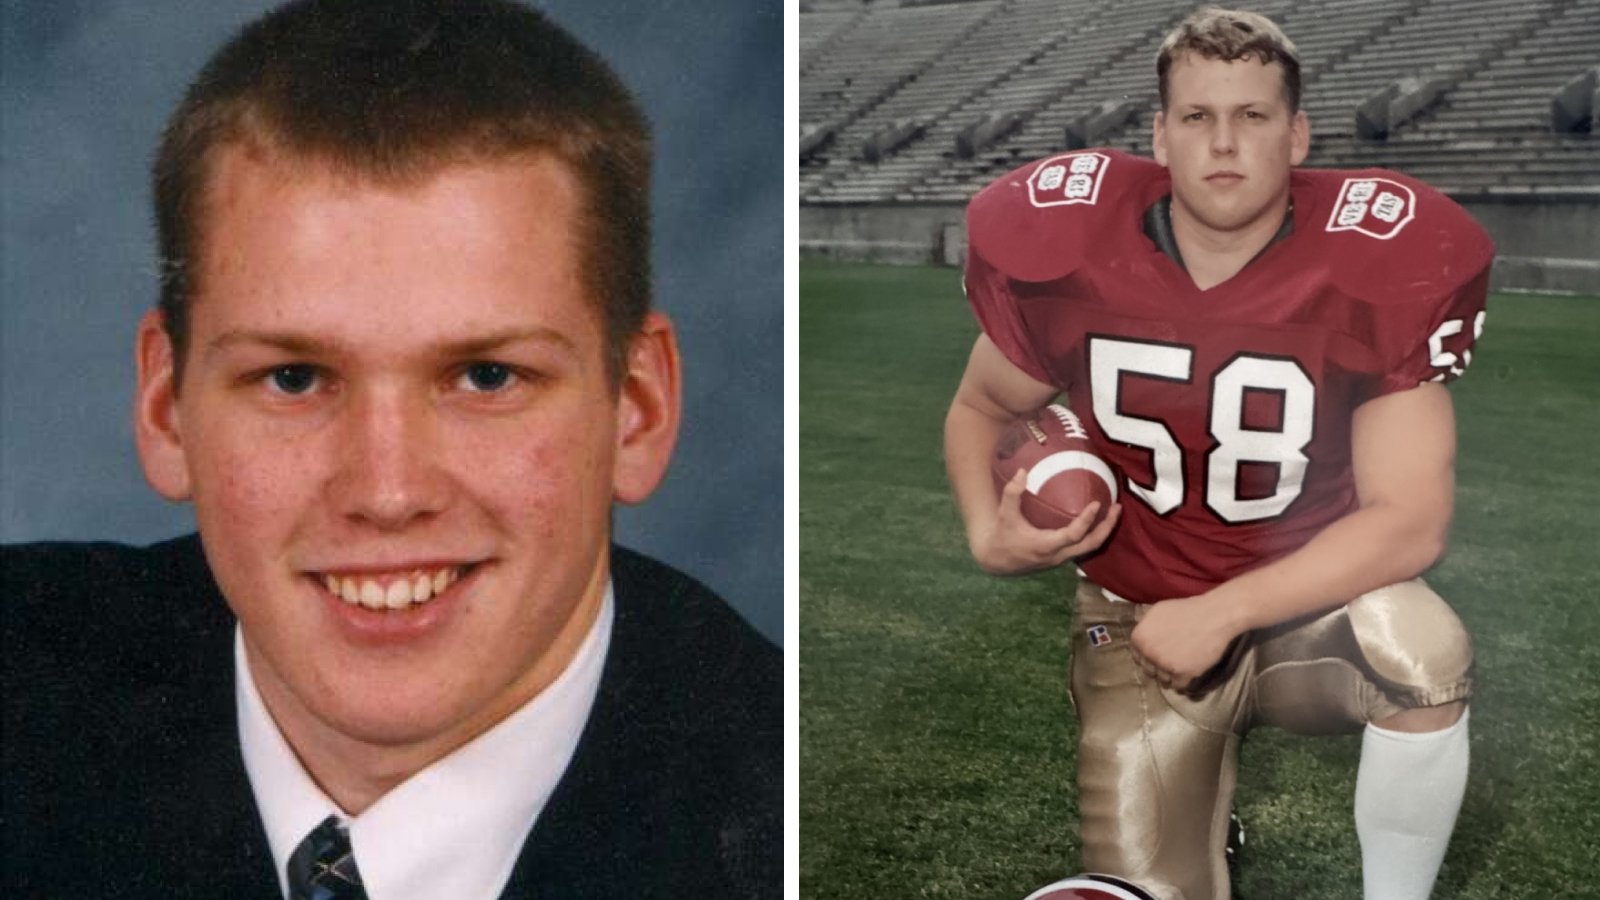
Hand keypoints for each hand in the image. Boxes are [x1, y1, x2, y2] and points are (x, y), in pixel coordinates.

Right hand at [971, 470, 1120, 574]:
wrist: (997, 561)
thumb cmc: (1002, 537)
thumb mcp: (1004, 515)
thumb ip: (1012, 493)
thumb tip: (1023, 471)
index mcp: (1046, 546)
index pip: (1073, 535)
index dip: (1087, 520)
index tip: (1097, 503)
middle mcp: (1058, 555)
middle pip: (1091, 544)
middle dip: (1107, 527)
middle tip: (1117, 507)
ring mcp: (1061, 558)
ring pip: (1090, 547)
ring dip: (1104, 530)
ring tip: (1114, 512)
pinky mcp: (1061, 557)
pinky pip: (1083, 546)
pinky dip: (1093, 533)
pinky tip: (1097, 519)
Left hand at [1129, 594, 1241, 693]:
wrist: (1214, 615)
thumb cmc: (1187, 610)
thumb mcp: (1157, 612)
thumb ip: (1146, 628)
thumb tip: (1142, 640)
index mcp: (1139, 638)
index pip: (1137, 658)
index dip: (1148, 659)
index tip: (1158, 657)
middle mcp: (1148, 653)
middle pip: (1149, 671)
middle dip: (1159, 668)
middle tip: (1171, 662)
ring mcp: (1165, 664)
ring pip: (1163, 681)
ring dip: (1171, 677)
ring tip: (1181, 667)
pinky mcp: (1183, 674)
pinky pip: (1178, 686)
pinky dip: (1183, 682)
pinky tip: (1188, 674)